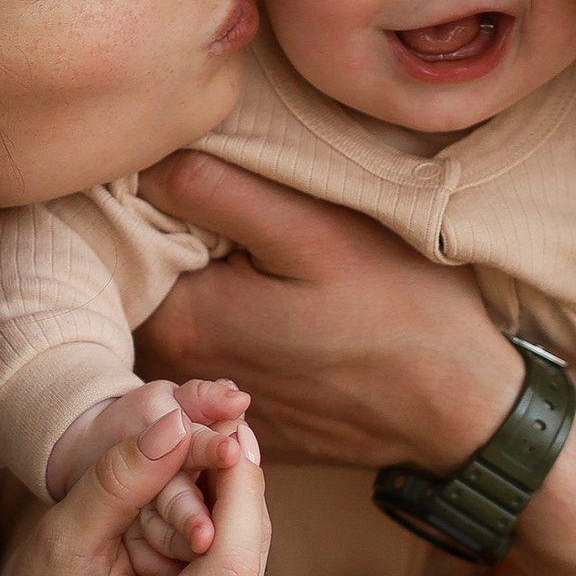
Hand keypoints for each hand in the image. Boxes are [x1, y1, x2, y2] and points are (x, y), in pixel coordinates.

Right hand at [0, 401, 267, 575]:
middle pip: (250, 552)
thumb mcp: (63, 539)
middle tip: (197, 442)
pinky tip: (187, 524)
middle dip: (229, 488)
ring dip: (225, 509)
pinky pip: (252, 565)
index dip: (241, 492)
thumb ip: (119, 483)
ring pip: (256, 553)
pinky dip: (226, 530)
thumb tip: (178, 424)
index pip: (231, 566)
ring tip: (169, 499)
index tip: (230, 435)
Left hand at [136, 158, 518, 468]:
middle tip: (213, 204)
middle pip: (134, 286)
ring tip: (242, 251)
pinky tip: (268, 305)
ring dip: (186, 282)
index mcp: (180, 323)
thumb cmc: (400, 312)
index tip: (170, 170)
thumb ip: (216, 192)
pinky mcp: (239, 420)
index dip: (134, 199)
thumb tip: (141, 156)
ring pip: (167, 320)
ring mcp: (205, 404)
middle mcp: (174, 374)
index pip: (114, 245)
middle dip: (155, 239)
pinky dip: (214, 327)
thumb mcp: (315, 231)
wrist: (461, 410)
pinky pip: (198, 362)